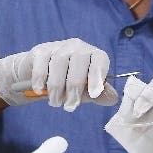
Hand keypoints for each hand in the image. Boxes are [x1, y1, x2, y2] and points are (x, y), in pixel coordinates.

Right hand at [0, 38, 118, 110]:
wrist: (40, 77)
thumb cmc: (68, 84)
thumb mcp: (85, 92)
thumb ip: (99, 95)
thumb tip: (113, 98)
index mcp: (93, 55)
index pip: (100, 59)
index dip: (98, 75)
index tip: (94, 93)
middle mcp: (78, 47)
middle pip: (79, 60)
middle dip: (74, 87)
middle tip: (70, 106)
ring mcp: (58, 47)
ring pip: (59, 62)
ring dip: (56, 86)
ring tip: (55, 102)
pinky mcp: (40, 50)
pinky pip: (42, 64)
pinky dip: (40, 79)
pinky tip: (39, 90)